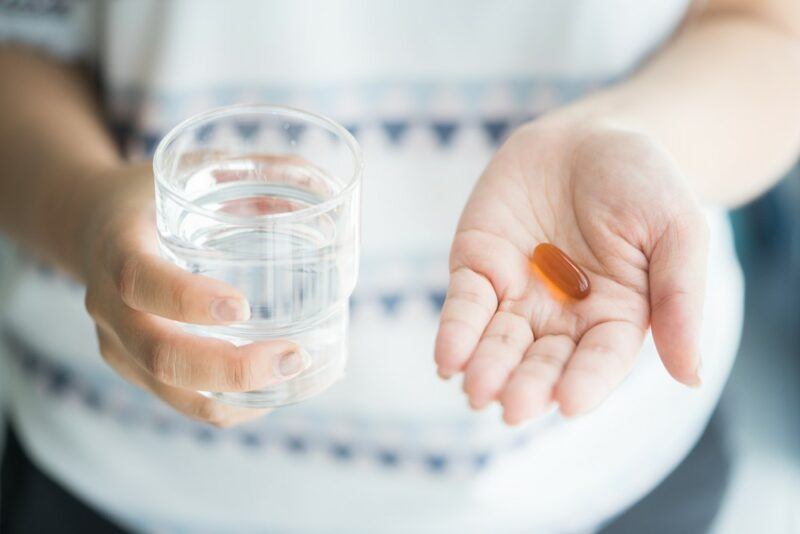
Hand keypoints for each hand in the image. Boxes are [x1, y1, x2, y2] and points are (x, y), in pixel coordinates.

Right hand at [81, 164, 307, 426]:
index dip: (187, 299)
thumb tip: (329, 188)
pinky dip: (232, 405)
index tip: (243, 306)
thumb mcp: (190, 170)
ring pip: (175, 393)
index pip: (140, 281)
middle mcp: (109, 306)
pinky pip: (183, 402)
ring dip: (240, 396)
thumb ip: (255, 173)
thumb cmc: (152, 197)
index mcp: (117, 248)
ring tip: (299, 373)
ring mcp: (119, 345)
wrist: (90, 228)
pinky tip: (276, 391)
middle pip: (160, 357)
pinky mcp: (136, 369)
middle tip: (295, 355)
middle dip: (231, 368)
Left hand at [434, 118, 707, 424]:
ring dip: (486, 367)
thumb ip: (680, 298)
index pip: (601, 359)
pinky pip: (465, 304)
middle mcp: (562, 317)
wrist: (592, 135)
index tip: (569, 403)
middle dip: (527, 384)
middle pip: (543, 359)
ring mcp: (517, 294)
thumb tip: (692, 376)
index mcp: (616, 317)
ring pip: (498, 340)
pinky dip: (455, 331)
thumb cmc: (645, 183)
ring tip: (477, 390)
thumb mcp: (677, 231)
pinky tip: (447, 359)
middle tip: (512, 409)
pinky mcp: (479, 266)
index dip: (586, 382)